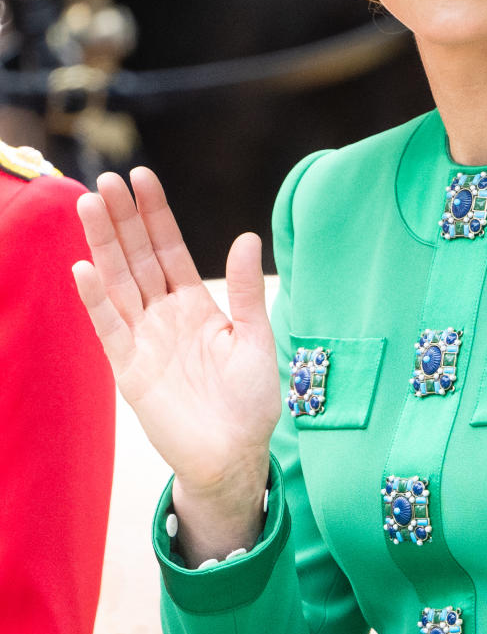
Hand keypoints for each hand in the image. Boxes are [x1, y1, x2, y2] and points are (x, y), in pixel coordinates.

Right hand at [73, 168, 279, 521]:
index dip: (155, 214)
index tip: (142, 177)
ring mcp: (144, 340)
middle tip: (106, 180)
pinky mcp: (130, 370)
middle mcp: (165, 315)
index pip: (169, 248)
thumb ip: (245, 290)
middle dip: (122, 219)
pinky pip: (109, 328)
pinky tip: (83, 268)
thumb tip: (247, 236)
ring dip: (103, 246)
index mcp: (196, 304)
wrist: (235, 456)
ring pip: (118, 283)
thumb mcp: (257, 339)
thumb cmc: (251, 400)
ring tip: (88, 205)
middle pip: (137, 258)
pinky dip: (96, 300)